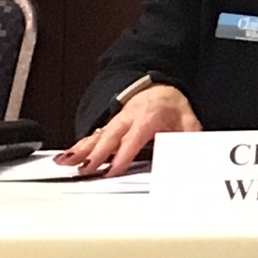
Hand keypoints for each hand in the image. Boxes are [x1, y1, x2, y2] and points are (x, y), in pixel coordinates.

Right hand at [56, 83, 199, 176]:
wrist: (159, 87)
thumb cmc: (171, 105)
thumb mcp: (187, 118)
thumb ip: (189, 135)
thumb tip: (193, 152)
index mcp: (147, 117)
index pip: (133, 138)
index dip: (122, 155)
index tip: (112, 170)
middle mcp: (128, 119)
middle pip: (110, 137)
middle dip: (96, 153)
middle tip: (84, 169)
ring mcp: (116, 121)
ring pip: (97, 136)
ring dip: (81, 150)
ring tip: (66, 162)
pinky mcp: (109, 125)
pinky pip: (92, 136)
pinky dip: (78, 146)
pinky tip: (64, 157)